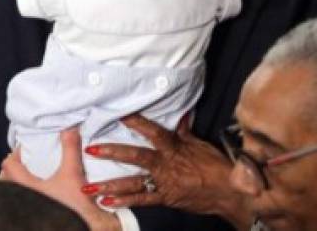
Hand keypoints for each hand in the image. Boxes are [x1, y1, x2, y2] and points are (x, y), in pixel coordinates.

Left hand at [0, 129, 120, 230]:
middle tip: (28, 162)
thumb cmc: (74, 207)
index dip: (16, 153)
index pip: (9, 165)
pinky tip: (44, 195)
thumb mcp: (73, 173)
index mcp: (26, 187)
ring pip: (15, 194)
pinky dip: (30, 197)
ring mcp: (27, 210)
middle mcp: (22, 200)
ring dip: (21, 185)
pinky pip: (24, 204)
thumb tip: (70, 128)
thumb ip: (70, 149)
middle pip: (6, 181)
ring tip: (34, 178)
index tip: (26, 148)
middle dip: (14, 171)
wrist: (86, 229)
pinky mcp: (35, 217)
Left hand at [84, 114, 249, 225]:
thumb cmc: (216, 165)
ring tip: (88, 187)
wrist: (228, 191)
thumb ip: (185, 132)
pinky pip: (142, 200)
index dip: (137, 122)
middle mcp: (166, 164)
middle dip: (112, 152)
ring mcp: (165, 183)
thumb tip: (181, 113)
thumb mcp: (200, 144)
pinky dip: (124, 201)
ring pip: (133, 182)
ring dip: (110, 184)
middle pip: (136, 156)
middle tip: (91, 149)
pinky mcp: (166, 198)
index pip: (153, 131)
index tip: (120, 113)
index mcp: (175, 147)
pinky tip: (106, 202)